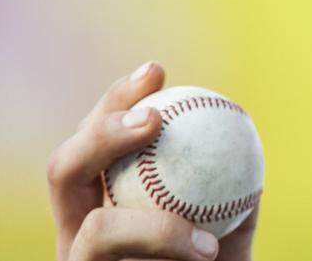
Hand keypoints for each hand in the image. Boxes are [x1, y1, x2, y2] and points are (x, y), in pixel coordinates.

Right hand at [46, 62, 258, 260]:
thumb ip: (236, 190)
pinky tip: (207, 255)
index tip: (156, 70)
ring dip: (154, 226)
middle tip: (155, 117)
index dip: (116, 99)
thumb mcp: (232, 232)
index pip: (96, 138)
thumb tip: (247, 133)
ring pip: (94, 231)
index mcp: (101, 202)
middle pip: (64, 168)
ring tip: (204, 240)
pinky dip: (166, 252)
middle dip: (101, 132)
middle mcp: (76, 233)